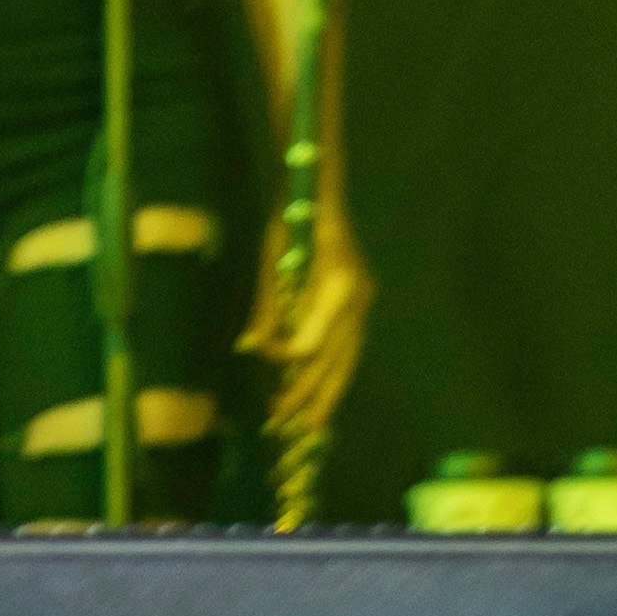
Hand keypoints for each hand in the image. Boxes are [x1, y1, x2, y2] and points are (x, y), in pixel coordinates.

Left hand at [243, 205, 372, 447]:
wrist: (320, 190)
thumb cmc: (291, 219)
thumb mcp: (272, 259)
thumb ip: (267, 306)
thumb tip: (252, 347)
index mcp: (337, 286)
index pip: (312, 341)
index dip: (286, 356)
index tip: (264, 356)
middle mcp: (357, 299)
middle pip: (336, 359)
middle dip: (313, 393)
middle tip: (291, 425)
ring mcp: (364, 301)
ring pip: (348, 358)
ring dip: (329, 391)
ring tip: (314, 424)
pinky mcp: (361, 302)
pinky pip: (349, 346)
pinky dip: (336, 370)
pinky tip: (324, 391)